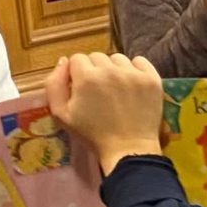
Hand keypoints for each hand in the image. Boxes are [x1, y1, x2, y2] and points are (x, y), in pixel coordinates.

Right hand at [48, 52, 167, 165]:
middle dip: (95, 70)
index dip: (77, 74)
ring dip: (114, 69)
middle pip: (97, 57)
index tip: (83, 89)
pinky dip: (135, 69)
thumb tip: (63, 61)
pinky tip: (132, 85)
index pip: (77, 59)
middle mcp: (110, 70)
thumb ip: (54, 84)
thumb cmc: (92, 134)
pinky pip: (140, 61)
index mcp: (86, 77)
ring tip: (116, 90)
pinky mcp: (151, 79)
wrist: (129, 149)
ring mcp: (133, 73)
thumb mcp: (61, 114)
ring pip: (117, 59)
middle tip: (100, 92)